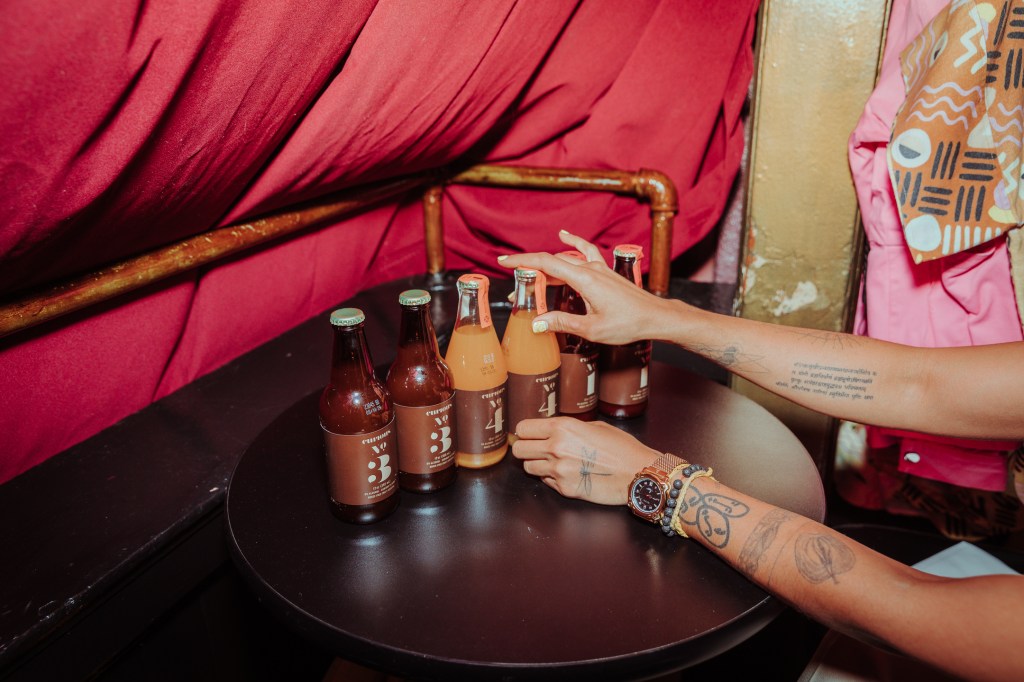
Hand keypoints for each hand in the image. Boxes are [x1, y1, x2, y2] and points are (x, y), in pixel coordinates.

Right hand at [497, 231, 679, 345]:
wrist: (655, 317)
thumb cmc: (629, 324)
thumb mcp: (592, 329)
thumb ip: (562, 323)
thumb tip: (537, 323)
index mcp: (584, 280)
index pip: (546, 263)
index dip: (522, 261)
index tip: (503, 262)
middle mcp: (590, 269)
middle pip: (553, 261)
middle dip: (530, 269)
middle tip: (514, 283)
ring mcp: (599, 268)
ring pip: (566, 258)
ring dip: (547, 263)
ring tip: (530, 272)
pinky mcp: (605, 272)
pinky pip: (585, 252)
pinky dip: (573, 243)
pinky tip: (565, 235)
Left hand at [512, 416, 661, 505]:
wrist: (639, 474)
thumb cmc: (622, 448)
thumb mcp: (594, 426)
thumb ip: (568, 428)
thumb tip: (549, 431)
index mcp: (562, 427)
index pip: (523, 428)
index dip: (526, 432)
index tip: (530, 434)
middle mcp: (556, 447)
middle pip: (519, 450)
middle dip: (526, 449)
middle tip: (536, 449)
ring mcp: (558, 470)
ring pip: (527, 468)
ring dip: (537, 464)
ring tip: (553, 462)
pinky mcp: (564, 489)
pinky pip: (545, 481)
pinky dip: (551, 478)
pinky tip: (567, 473)